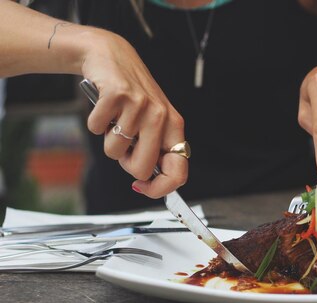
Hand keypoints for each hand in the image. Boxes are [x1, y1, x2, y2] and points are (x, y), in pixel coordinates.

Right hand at [80, 30, 187, 196]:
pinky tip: (104, 108)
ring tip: (115, 120)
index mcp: (174, 128)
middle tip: (124, 145)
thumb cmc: (132, 95)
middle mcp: (161, 117)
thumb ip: (155, 149)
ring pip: (116, 151)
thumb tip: (149, 183)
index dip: (159, 189)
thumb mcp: (153, 122)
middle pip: (142, 169)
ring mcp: (140, 105)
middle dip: (127, 164)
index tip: (142, 187)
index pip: (178, 172)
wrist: (112, 56)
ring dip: (108, 140)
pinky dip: (95, 123)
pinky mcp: (117, 95)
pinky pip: (97, 129)